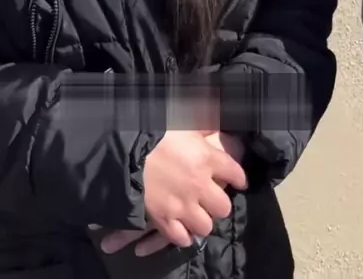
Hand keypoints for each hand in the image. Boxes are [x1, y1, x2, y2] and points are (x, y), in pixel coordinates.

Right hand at [99, 131, 246, 256]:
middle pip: (223, 207)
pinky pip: (181, 238)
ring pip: (205, 226)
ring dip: (202, 220)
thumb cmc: (156, 135)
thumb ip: (203, 128)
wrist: (124, 152)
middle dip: (219, 203)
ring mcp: (181, 206)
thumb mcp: (183, 125)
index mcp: (206, 158)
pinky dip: (183, 234)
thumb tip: (216, 125)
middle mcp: (199, 185)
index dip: (238, 177)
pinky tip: (180, 226)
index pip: (235, 173)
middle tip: (211, 198)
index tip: (238, 180)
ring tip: (195, 213)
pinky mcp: (163, 219)